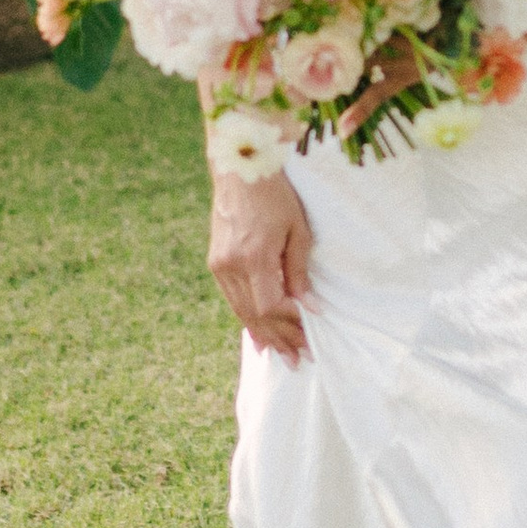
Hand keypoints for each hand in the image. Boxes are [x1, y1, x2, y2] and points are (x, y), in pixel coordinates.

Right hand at [209, 169, 312, 360]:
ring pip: (241, 310)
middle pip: (255, 314)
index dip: (291, 323)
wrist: (240, 168)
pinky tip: (257, 336)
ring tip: (282, 354)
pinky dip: (246, 318)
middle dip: (279, 338)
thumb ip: (299, 270)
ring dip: (263, 334)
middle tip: (299, 359)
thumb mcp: (297, 229)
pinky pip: (232, 298)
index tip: (310, 334)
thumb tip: (309, 307)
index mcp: (254, 256)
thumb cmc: (275, 195)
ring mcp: (219, 265)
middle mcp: (231, 265)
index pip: (271, 304)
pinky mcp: (215, 262)